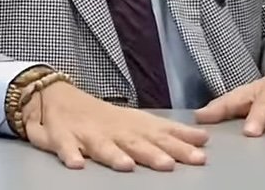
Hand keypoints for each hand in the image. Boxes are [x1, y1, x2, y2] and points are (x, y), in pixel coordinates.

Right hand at [21, 82, 208, 171]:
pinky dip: (69, 155)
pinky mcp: (63, 137)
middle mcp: (114, 130)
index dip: (180, 144)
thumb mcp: (140, 122)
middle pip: (136, 143)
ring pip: (103, 146)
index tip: (200, 153)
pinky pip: (65, 147)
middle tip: (169, 164)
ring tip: (126, 166)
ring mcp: (88, 134)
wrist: (60, 98)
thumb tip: (203, 138)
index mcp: (134, 127)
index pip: (161, 135)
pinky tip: (76, 165)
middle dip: (152, 153)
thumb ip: (169, 132)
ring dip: (114, 155)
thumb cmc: (107, 118)